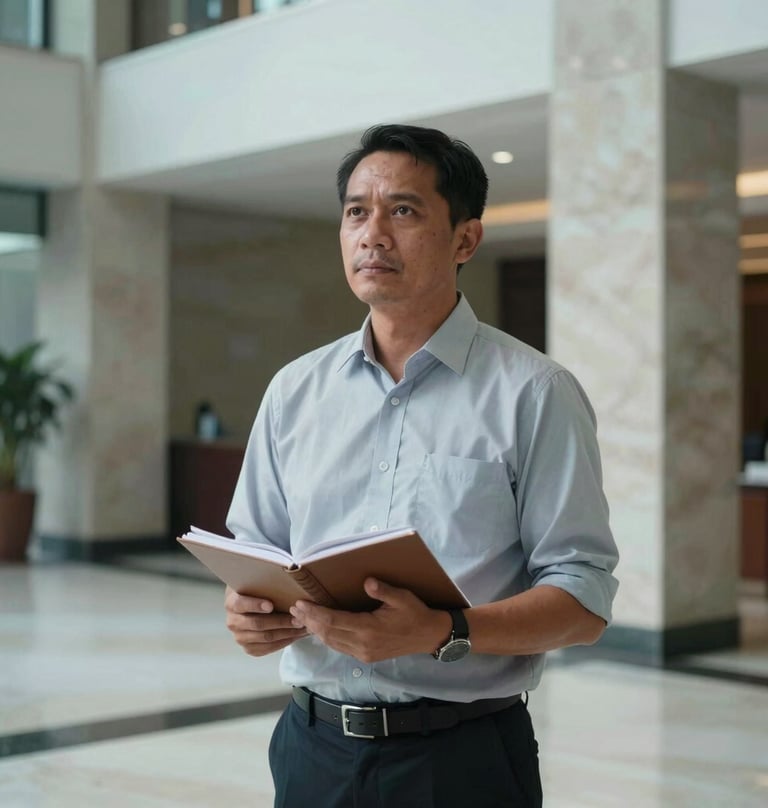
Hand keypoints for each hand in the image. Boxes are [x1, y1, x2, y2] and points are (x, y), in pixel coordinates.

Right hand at [225, 586, 308, 656]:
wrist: (250, 604)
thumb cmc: (257, 590)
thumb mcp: (256, 583)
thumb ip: (264, 581)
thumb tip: (286, 573)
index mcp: (232, 603)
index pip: (241, 604)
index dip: (255, 605)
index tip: (271, 605)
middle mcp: (233, 622)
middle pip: (257, 624)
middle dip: (280, 621)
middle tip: (298, 618)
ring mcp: (240, 637)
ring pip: (265, 638)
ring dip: (287, 632)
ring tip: (303, 626)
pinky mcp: (249, 648)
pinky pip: (268, 648)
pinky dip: (285, 641)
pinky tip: (297, 634)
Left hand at [289, 578, 450, 662]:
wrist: (429, 637)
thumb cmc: (415, 614)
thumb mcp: (402, 598)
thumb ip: (383, 590)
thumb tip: (366, 582)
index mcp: (369, 629)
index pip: (334, 622)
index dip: (315, 613)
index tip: (300, 604)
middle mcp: (363, 645)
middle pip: (328, 634)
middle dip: (309, 621)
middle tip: (294, 609)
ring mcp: (363, 653)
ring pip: (332, 643)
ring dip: (315, 630)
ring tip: (302, 617)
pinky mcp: (365, 657)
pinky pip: (340, 647)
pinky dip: (326, 637)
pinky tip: (320, 628)